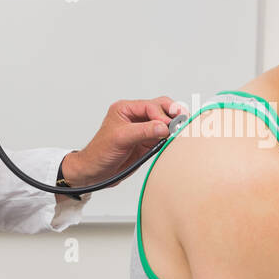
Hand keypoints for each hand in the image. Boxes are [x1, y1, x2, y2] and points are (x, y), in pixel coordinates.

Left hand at [64, 96, 185, 186]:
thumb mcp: (121, 138)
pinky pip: (164, 136)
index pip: (151, 106)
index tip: (169, 127)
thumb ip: (143, 131)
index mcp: (126, 109)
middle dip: (173, 114)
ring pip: (165, 122)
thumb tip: (164, 126)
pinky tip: (175, 140)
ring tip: (181, 131)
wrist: (95, 172)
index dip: (162, 115)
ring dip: (174, 125)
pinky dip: (171, 138)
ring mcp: (143, 129)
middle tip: (182, 123)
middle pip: (161, 108)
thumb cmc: (99, 152)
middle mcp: (136, 116)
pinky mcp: (147, 142)